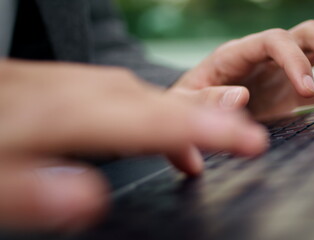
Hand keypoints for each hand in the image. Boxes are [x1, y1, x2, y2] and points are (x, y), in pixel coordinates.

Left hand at [0, 60, 266, 230]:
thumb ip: (31, 192)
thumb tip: (90, 201)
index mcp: (61, 115)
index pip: (152, 123)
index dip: (206, 131)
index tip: (249, 141)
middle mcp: (74, 91)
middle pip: (158, 102)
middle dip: (208, 120)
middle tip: (246, 139)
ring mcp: (68, 82)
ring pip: (140, 94)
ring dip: (178, 118)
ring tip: (196, 152)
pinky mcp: (61, 83)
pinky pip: (118, 92)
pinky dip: (147, 109)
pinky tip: (146, 124)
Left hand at [172, 20, 313, 119]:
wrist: (190, 115)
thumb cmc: (184, 105)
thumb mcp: (183, 104)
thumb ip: (205, 99)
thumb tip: (241, 95)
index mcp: (237, 54)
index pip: (274, 40)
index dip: (295, 60)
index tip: (305, 90)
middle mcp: (262, 58)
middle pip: (306, 35)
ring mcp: (278, 74)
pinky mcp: (286, 94)